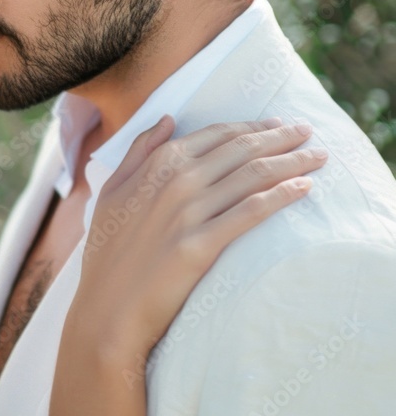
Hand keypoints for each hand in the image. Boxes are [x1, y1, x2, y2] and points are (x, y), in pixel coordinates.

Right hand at [51, 116, 326, 415]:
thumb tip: (167, 119)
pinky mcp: (201, 245)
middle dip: (280, 137)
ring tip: (317, 157)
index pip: (215, 135)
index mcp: (155, 165)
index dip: (250, 127)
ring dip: (291, 162)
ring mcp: (188, 214)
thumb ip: (138, 152)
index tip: (277, 124)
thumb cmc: (108, 253)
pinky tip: (303, 189)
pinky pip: (251, 213)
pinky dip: (281, 196)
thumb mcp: (111, 192)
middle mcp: (174, 182)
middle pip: (240, 150)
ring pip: (252, 176)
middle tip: (307, 131)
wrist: (108, 307)